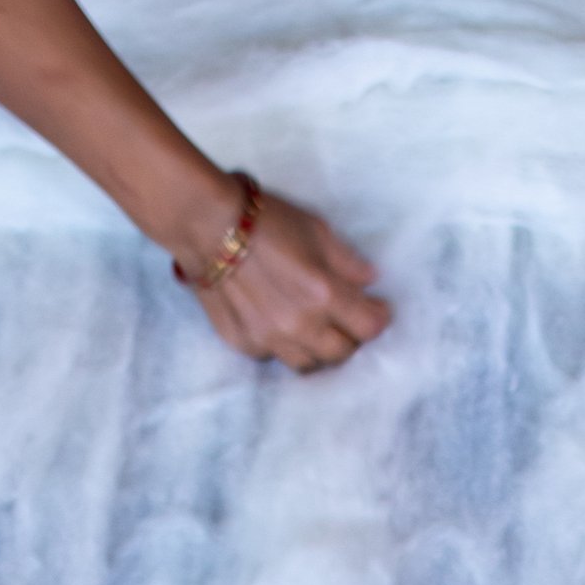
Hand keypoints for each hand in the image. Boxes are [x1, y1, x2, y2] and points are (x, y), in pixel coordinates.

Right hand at [194, 189, 391, 372]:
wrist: (206, 225)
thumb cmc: (265, 220)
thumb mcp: (316, 230)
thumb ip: (347, 261)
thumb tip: (370, 280)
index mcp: (323, 295)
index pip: (368, 328)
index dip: (379, 319)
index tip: (378, 310)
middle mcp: (299, 325)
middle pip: (342, 353)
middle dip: (352, 338)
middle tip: (348, 322)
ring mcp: (269, 339)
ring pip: (308, 364)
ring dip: (319, 350)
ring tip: (317, 330)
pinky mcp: (243, 343)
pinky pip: (273, 356)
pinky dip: (284, 346)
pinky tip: (281, 325)